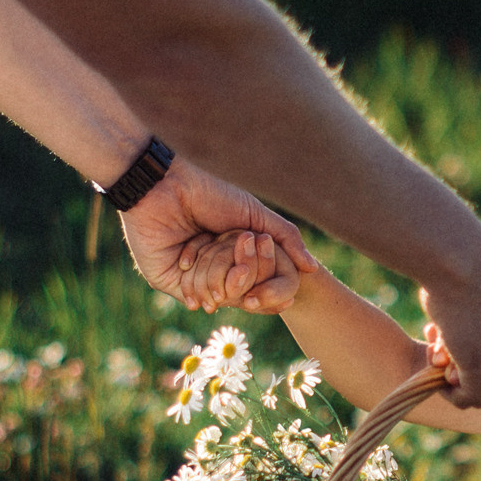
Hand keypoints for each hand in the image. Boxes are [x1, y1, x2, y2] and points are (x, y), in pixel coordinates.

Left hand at [120, 159, 316, 312]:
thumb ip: (286, 239)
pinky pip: (193, 295)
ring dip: (219, 270)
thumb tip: (313, 269)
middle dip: (245, 272)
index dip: (270, 287)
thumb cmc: (210, 192)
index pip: (257, 284)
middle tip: (243, 242)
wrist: (167, 185)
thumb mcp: (255, 215)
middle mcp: (213, 269)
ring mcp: (191, 278)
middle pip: (241, 293)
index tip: (286, 291)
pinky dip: (199, 280)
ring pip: (218, 295)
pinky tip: (190, 257)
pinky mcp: (168, 281)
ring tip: (211, 238)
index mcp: (233, 256)